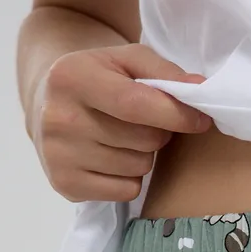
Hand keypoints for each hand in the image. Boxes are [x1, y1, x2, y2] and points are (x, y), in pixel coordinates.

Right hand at [31, 43, 211, 202]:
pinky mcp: (65, 185)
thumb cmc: (100, 77)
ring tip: (124, 138)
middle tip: (143, 122)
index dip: (176, 115)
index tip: (201, 120)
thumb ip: (165, 72)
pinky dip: (130, 178)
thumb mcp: (127, 60)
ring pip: (138, 168)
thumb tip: (199, 91)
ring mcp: (59, 156)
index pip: (136, 105)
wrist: (49, 102)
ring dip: (143, 155)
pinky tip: (112, 158)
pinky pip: (126, 191)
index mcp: (72, 78)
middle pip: (143, 140)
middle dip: (157, 132)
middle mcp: (59, 118)